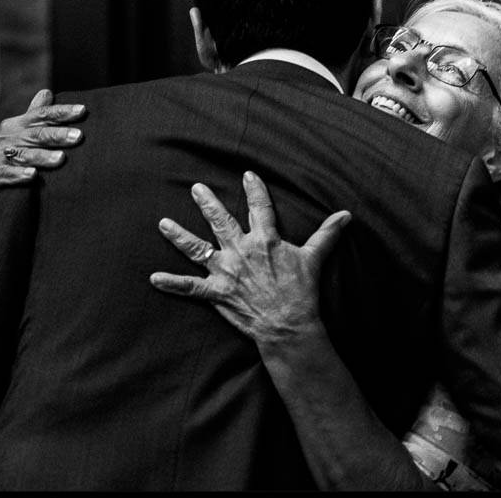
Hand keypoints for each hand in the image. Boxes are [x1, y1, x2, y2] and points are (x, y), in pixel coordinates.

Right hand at [0, 89, 86, 210]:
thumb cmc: (6, 160)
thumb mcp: (17, 136)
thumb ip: (33, 117)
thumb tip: (47, 92)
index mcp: (14, 126)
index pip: (40, 115)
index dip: (61, 112)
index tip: (83, 111)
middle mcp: (4, 139)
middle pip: (34, 134)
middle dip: (56, 135)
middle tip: (78, 136)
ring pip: (22, 155)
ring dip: (42, 156)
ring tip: (61, 159)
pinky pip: (4, 175)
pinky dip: (18, 175)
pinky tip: (33, 175)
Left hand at [149, 171, 349, 347]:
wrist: (289, 325)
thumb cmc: (302, 292)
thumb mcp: (315, 259)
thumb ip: (327, 234)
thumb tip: (347, 215)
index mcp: (265, 240)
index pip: (260, 208)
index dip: (254, 189)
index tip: (247, 174)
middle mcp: (241, 251)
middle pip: (221, 221)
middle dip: (207, 203)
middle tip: (196, 188)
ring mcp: (226, 272)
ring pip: (197, 249)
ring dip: (179, 236)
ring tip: (163, 223)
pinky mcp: (217, 293)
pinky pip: (190, 287)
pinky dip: (171, 283)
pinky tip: (154, 278)